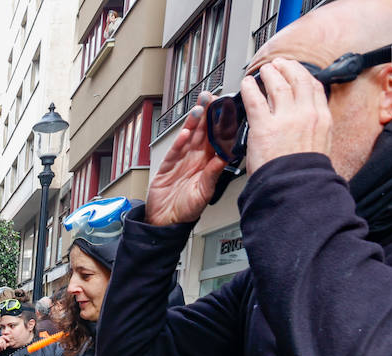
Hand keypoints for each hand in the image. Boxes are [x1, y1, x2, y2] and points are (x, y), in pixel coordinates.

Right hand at [144, 91, 227, 225]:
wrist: (165, 221)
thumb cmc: (187, 210)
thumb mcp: (204, 191)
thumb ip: (213, 173)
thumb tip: (224, 157)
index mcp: (209, 164)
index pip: (218, 140)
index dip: (222, 124)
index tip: (227, 110)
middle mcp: (196, 159)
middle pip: (203, 132)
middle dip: (208, 115)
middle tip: (212, 98)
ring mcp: (182, 161)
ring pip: (190, 136)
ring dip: (195, 122)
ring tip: (199, 107)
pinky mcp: (168, 165)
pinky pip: (175, 150)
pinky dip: (179, 141)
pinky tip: (185, 131)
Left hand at [241, 59, 330, 173]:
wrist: (295, 187)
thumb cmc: (303, 174)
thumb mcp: (320, 146)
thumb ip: (314, 130)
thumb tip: (309, 124)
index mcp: (322, 119)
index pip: (314, 88)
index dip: (304, 75)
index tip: (298, 72)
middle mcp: (306, 114)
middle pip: (298, 80)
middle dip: (288, 68)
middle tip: (279, 64)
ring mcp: (285, 118)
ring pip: (277, 85)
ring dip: (270, 74)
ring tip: (263, 70)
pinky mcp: (264, 126)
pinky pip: (255, 99)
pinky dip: (250, 88)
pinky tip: (247, 83)